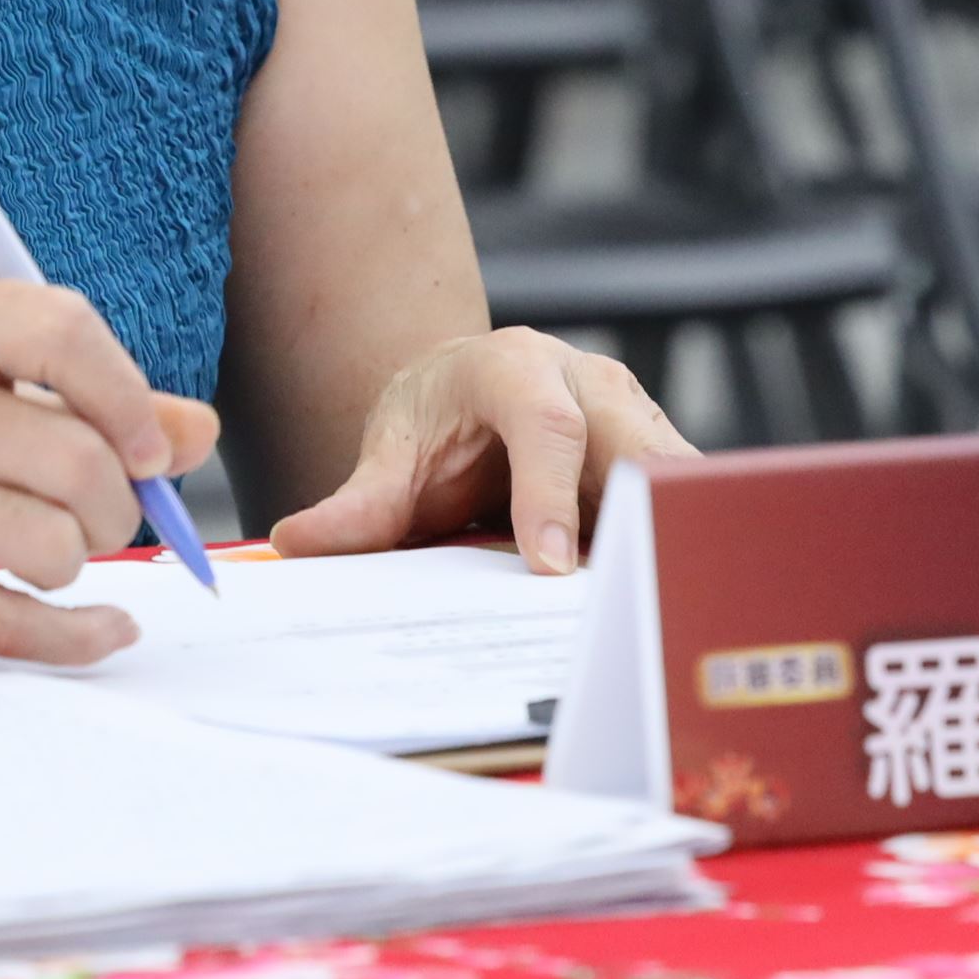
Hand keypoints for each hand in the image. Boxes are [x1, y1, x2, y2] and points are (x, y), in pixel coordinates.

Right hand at [0, 278, 218, 665]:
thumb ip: (82, 396)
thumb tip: (196, 434)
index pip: (61, 332)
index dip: (128, 397)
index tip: (146, 448)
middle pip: (75, 457)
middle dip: (116, 506)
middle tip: (101, 517)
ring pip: (50, 545)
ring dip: (78, 564)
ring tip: (53, 554)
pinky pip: (10, 622)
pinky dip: (77, 636)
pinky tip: (100, 627)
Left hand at [267, 328, 688, 572]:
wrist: (469, 387)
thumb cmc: (434, 416)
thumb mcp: (392, 450)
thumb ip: (358, 501)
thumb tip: (298, 542)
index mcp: (515, 366)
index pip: (545, 424)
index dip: (550, 496)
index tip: (550, 570)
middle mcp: (586, 380)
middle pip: (631, 445)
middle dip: (638, 517)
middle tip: (631, 598)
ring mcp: (632, 413)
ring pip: (673, 477)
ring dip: (669, 539)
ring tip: (660, 612)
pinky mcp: (658, 452)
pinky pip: (681, 503)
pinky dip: (677, 547)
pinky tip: (669, 602)